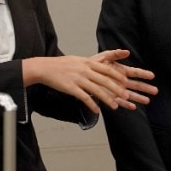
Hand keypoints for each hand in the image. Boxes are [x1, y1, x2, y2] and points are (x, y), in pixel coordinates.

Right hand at [23, 52, 155, 113]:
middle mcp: (84, 70)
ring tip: (114, 107)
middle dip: (117, 89)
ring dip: (107, 99)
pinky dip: (92, 104)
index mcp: (87, 62)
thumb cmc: (60, 64)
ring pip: (96, 90)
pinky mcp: (71, 88)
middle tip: (126, 96)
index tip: (125, 82)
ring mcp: (78, 79)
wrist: (44, 68)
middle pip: (105, 80)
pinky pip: (84, 98)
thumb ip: (90, 63)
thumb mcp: (77, 60)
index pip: (107, 69)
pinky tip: (97, 110)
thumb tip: (101, 65)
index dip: (117, 76)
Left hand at [91, 49, 157, 109]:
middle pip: (136, 85)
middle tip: (155, 90)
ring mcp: (116, 90)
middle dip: (145, 88)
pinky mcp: (110, 97)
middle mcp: (121, 81)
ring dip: (139, 97)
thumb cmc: (94, 64)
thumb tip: (126, 51)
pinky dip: (126, 104)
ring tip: (148, 100)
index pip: (134, 72)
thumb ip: (115, 54)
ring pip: (130, 94)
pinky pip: (120, 102)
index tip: (152, 75)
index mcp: (121, 71)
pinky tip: (133, 107)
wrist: (82, 74)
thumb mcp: (104, 57)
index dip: (143, 74)